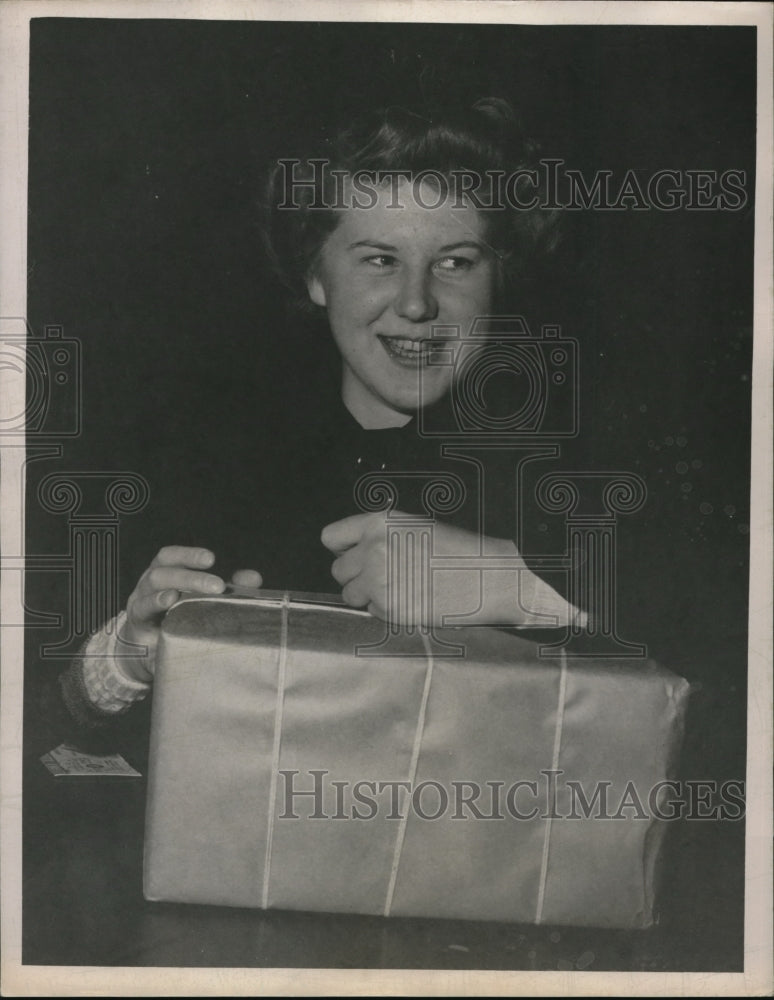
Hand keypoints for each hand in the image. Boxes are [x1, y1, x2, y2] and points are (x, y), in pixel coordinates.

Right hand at [116, 547, 261, 681]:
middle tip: (218, 586)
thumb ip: (227, 589)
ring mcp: (140, 603)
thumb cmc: (178, 620)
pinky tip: (169, 602)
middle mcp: (149, 585)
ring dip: (175, 588)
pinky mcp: (137, 625)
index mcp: (165, 574)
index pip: (172, 557)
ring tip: (189, 593)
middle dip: (191, 576)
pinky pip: (142, 610)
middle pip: (165, 571)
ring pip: (152, 587)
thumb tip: (253, 578)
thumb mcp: (202, 601)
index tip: (211, 559)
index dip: (189, 555)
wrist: (150, 654)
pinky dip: (155, 603)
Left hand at [322, 512, 584, 628]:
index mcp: (379, 524)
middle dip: (356, 575)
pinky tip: (412, 600)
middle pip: (338, 570)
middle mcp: (373, 551)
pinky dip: (385, 610)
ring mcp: (379, 582)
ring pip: (350, 595)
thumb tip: (350, 551)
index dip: (342, 548)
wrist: (490, 577)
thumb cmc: (458, 550)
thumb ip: (378, 535)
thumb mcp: (415, 526)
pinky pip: (371, 613)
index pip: (330, 537)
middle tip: (385, 575)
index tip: (352, 554)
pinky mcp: (390, 610)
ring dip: (368, 595)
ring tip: (399, 588)